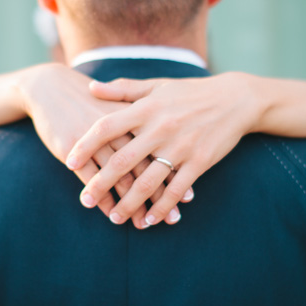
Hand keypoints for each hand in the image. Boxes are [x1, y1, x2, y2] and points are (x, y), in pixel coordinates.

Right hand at [17, 64, 170, 228]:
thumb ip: (149, 123)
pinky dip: (102, 197)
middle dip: (159, 197)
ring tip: (143, 224)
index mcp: (137, 118)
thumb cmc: (96, 100)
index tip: (188, 198)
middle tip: (173, 219)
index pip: (162, 152)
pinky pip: (90, 178)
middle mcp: (120, 130)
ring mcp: (95, 140)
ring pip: (119, 178)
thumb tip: (175, 151)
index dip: (175, 176)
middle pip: (144, 168)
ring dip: (131, 204)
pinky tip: (111, 212)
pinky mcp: (72, 148)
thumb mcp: (125, 104)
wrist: (52, 87)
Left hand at [65, 73, 262, 227]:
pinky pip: (176, 189)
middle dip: (101, 184)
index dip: (86, 145)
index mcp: (147, 108)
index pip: (107, 127)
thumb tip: (90, 87)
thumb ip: (123, 89)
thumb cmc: (193, 91)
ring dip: (129, 203)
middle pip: (122, 161)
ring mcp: (181, 147)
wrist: (236, 99)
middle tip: (85, 201)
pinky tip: (150, 219)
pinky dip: (162, 207)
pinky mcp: (200, 161)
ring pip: (148, 182)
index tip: (69, 162)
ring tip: (115, 218)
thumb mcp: (158, 85)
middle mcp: (161, 128)